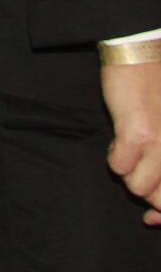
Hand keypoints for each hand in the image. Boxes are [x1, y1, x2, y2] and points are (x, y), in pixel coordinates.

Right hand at [100, 60, 160, 225]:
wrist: (146, 55)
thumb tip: (157, 206)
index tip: (152, 216)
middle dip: (148, 194)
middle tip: (140, 172)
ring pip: (139, 189)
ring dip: (130, 173)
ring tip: (131, 151)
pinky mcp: (136, 135)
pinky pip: (119, 168)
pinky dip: (115, 159)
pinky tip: (119, 142)